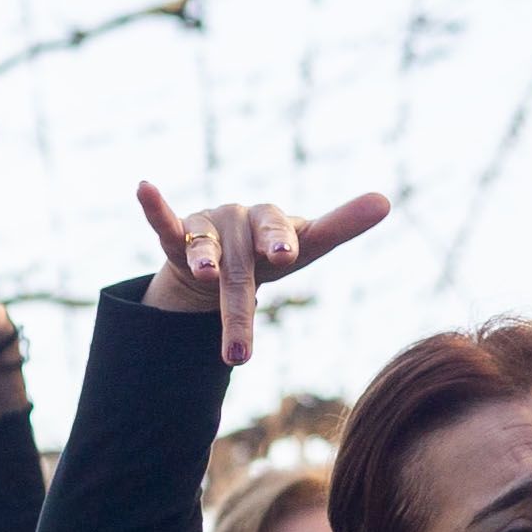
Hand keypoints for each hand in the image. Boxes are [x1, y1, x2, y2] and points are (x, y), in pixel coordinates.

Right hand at [133, 181, 392, 365]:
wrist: (225, 254)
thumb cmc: (269, 250)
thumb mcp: (306, 245)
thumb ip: (340, 225)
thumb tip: (387, 198)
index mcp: (274, 220)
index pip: (280, 232)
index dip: (280, 242)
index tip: (285, 255)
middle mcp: (241, 219)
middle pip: (242, 266)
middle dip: (239, 306)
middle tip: (240, 343)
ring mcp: (208, 226)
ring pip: (205, 249)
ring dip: (205, 261)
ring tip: (206, 279)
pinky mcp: (178, 235)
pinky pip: (166, 223)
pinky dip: (155, 207)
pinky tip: (144, 188)